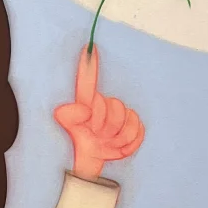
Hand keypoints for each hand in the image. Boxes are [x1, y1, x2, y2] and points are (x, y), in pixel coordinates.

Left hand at [54, 45, 143, 180]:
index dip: (89, 65)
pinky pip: (137, 131)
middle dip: (105, 126)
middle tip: (96, 135)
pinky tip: (117, 147)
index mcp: (88, 101)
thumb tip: (86, 110)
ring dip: (115, 138)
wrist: (92, 158)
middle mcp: (106, 103)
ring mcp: (122, 114)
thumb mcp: (69, 129)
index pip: (88, 81)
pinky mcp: (134, 127)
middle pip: (116, 107)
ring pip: (127, 121)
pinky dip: (127, 144)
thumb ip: (69, 116)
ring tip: (105, 142)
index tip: (89, 48)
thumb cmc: (79, 139)